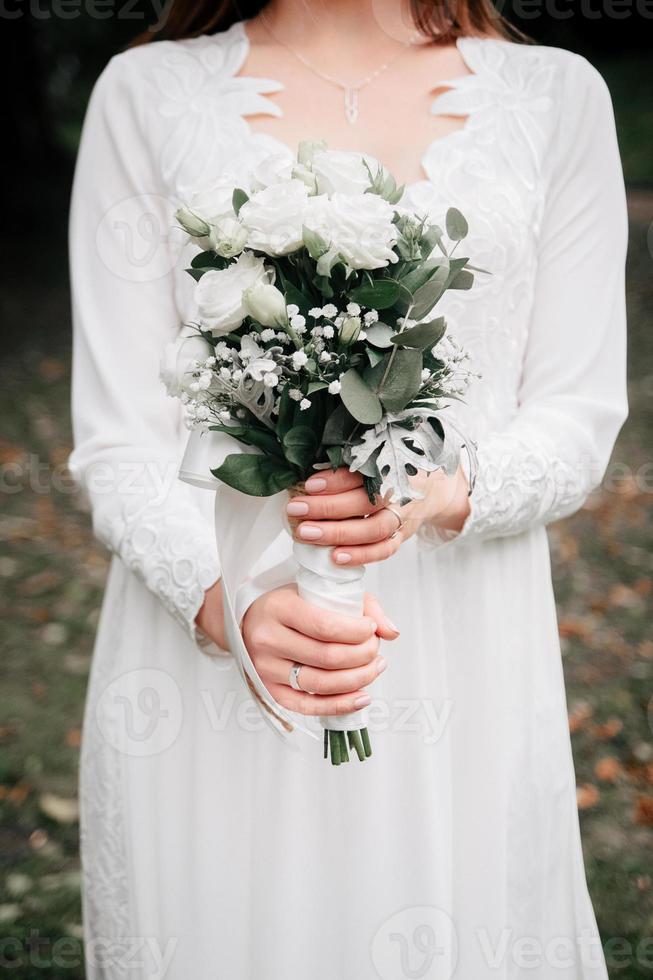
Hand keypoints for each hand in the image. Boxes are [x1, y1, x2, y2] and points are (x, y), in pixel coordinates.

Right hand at [242, 585, 398, 715]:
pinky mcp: (269, 690)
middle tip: (376, 649)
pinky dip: (339, 705)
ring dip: (357, 680)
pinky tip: (362, 697)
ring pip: (320, 684)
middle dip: (362, 656)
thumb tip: (391, 632)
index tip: (371, 628)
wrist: (251, 620)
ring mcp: (266, 668)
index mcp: (279, 608)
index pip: (325, 626)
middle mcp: (268, 639)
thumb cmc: (291, 603)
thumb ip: (361, 604)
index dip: (356, 632)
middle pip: (327, 657)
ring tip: (375, 668)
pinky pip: (307, 707)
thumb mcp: (319, 591)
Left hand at [286, 466, 470, 566]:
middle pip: (365, 502)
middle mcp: (399, 491)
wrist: (432, 486)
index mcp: (391, 466)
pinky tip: (335, 558)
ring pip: (373, 530)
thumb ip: (348, 461)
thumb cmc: (392, 468)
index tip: (309, 485)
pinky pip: (384, 550)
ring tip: (306, 534)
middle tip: (296, 510)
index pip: (362, 473)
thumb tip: (306, 468)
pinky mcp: (402, 536)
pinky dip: (360, 556)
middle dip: (327, 507)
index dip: (336, 480)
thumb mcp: (378, 455)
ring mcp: (403, 517)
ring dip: (338, 534)